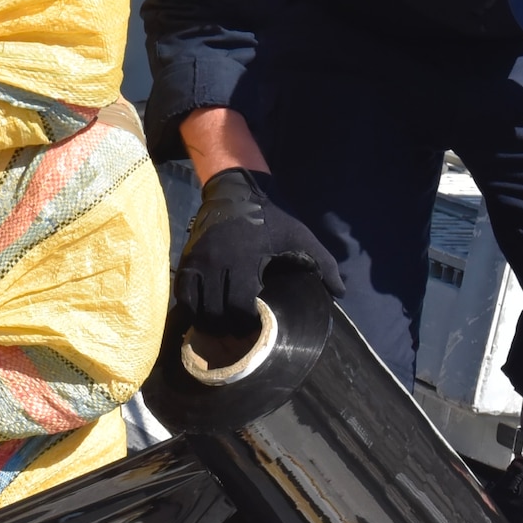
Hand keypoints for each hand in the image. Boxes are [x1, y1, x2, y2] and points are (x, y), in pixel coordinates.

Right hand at [175, 167, 343, 334]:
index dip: (246, 323)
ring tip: (220, 326)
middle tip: (239, 331)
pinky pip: (182, 292)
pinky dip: (190, 307)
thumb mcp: (300, 236)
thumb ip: (323, 263)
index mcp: (244, 261)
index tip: (255, 325)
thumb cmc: (270, 217)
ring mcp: (198, 262)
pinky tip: (202, 311)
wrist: (235, 190)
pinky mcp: (187, 259)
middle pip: (216, 312)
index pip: (239, 306)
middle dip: (228, 328)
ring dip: (208, 322)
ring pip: (196, 306)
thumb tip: (340, 292)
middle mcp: (216, 264)